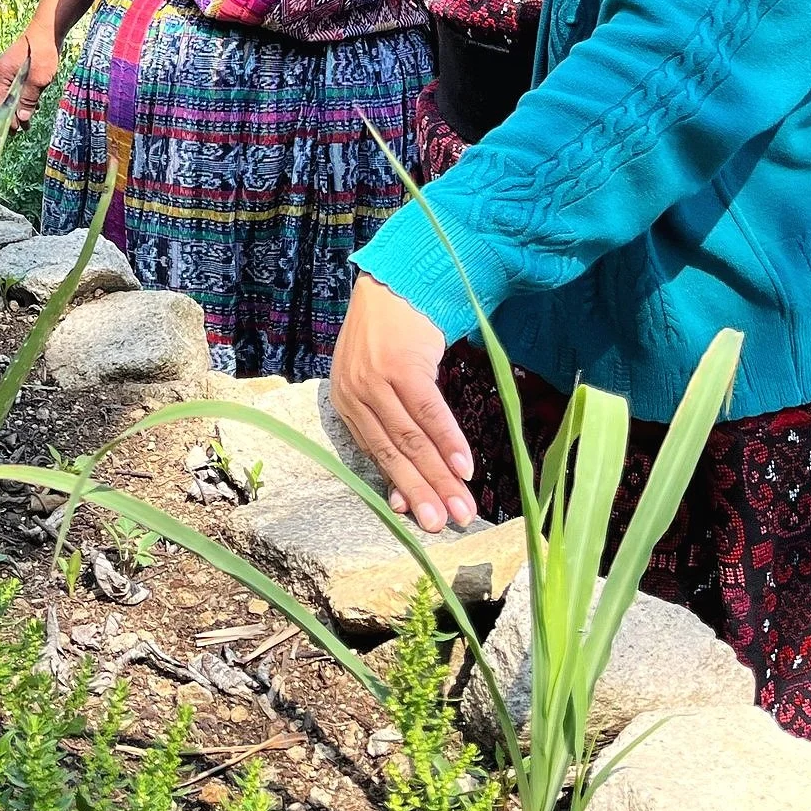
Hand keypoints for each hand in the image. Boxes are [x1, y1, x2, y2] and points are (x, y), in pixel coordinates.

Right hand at [0, 23, 60, 130]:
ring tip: (28, 121)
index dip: (6, 117)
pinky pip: (16, 86)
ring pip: (10, 93)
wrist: (49, 28)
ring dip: (18, 107)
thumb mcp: (39, 78)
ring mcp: (9, 69)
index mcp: (2, 73)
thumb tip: (22, 118)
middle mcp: (2, 72)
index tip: (16, 130)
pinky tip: (34, 104)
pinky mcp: (18, 67)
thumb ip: (29, 98)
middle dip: (11, 114)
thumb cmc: (43, 51)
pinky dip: (22, 97)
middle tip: (21, 129)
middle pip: (2, 99)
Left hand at [330, 273, 476, 532]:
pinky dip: (449, 441)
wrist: (394, 284)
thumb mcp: (377, 383)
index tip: (423, 520)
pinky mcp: (401, 364)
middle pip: (393, 452)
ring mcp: (375, 378)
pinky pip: (428, 411)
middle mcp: (355, 393)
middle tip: (448, 525)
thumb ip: (387, 427)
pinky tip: (465, 466)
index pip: (375, 454)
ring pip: (411, 438)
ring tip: (463, 506)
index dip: (401, 488)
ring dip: (440, 476)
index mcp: (345, 402)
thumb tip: (402, 490)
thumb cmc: (389, 338)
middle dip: (423, 493)